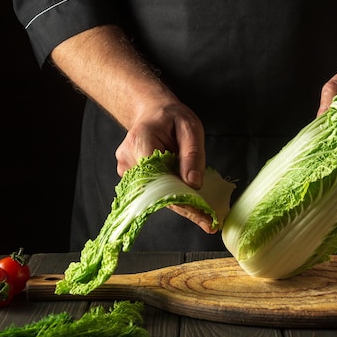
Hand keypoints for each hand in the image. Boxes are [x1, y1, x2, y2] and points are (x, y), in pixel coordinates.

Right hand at [114, 98, 216, 231]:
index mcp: (140, 142)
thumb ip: (192, 154)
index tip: (201, 212)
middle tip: (209, 224)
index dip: (181, 197)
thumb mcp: (190, 127)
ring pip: (155, 196)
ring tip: (205, 217)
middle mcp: (128, 160)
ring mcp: (127, 170)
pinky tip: (192, 204)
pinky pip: (154, 192)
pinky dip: (173, 197)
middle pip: (157, 192)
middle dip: (184, 208)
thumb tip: (193, 183)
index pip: (160, 178)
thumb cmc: (171, 117)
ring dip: (180, 205)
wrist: (152, 112)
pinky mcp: (131, 178)